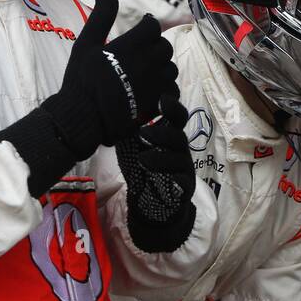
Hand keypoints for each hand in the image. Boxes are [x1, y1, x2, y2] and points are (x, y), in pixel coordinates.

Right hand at [48, 0, 176, 154]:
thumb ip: (100, 18)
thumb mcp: (85, 44)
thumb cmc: (81, 80)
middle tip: (144, 48)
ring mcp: (154, 83)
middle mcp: (148, 62)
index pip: (152, 27)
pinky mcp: (157, 102)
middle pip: (164, 46)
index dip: (148, 24)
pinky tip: (153, 87)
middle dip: (156, 44)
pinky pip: (172, 90)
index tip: (143, 25)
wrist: (84, 117)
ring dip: (162, 65)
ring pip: (171, 67)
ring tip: (148, 67)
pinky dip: (166, 86)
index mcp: (131, 46)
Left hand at [117, 90, 196, 253]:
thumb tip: (115, 110)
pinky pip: (181, 180)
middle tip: (143, 133)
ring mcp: (184, 168)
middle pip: (179, 136)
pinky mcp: (185, 187)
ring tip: (143, 158)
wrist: (151, 201)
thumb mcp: (133, 147)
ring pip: (179, 158)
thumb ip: (130, 131)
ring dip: (161, 156)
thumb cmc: (143, 168)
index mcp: (170, 136)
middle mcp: (180, 149)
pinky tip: (158, 175)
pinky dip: (170, 177)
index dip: (172, 107)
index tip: (162, 99)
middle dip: (162, 133)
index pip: (177, 117)